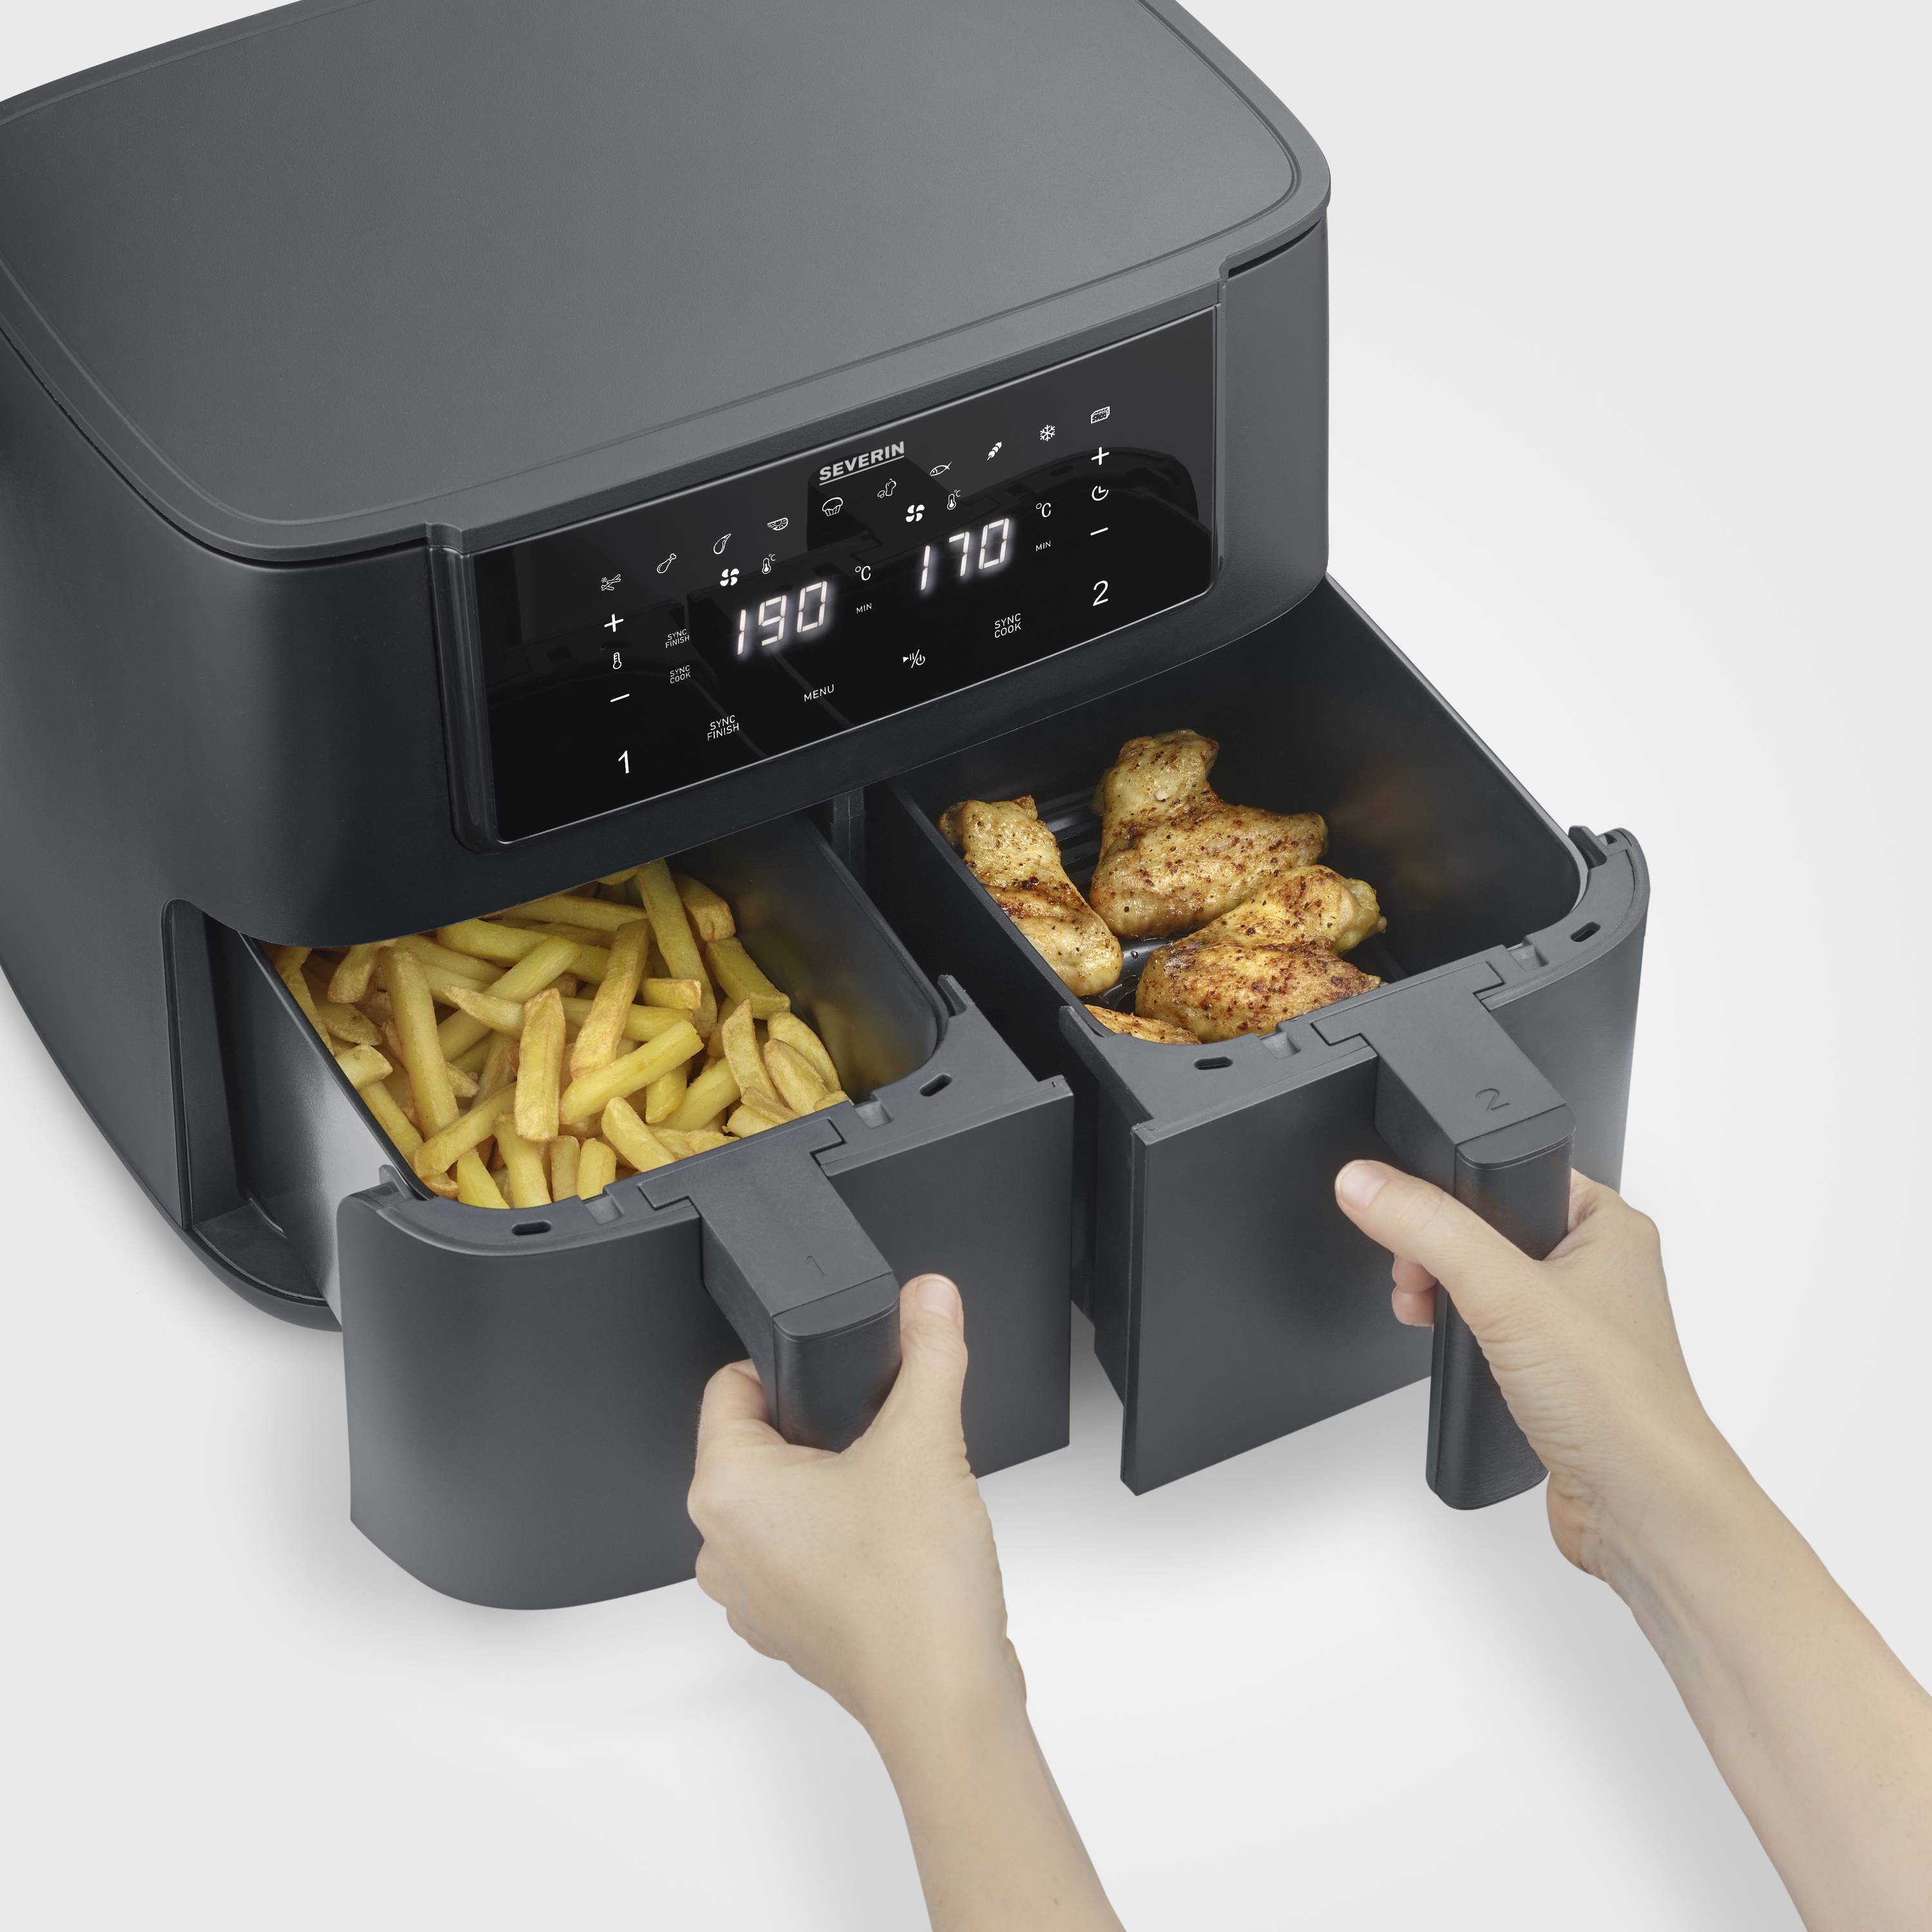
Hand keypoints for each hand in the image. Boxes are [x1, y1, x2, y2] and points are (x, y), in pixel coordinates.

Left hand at [690, 1277, 1123, 1931]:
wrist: (946, 1700)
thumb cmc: (913, 1589)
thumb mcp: (926, 1437)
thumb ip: (929, 1352)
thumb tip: (930, 1297)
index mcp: (727, 1488)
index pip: (730, 1386)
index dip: (790, 1366)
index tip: (842, 1372)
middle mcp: (721, 1547)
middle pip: (758, 1442)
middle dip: (820, 1426)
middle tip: (881, 1434)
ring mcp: (753, 1597)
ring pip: (780, 1503)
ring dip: (831, 1487)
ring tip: (892, 1493)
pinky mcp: (791, 1630)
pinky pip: (801, 1557)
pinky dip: (841, 1541)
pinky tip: (895, 1543)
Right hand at [1332, 1161, 1727, 1586]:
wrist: (1643, 1508)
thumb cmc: (1619, 1401)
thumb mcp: (1504, 1292)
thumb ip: (1428, 1229)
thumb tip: (1365, 1182)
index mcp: (1610, 1228)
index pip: (1516, 1171)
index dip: (1456, 1188)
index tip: (1412, 1210)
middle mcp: (1599, 1273)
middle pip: (1489, 1230)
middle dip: (1437, 1250)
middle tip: (1415, 1271)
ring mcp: (1579, 1328)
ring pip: (1487, 1286)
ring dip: (1445, 1297)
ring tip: (1424, 1312)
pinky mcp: (1557, 1377)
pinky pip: (1492, 1337)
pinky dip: (1463, 1342)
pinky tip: (1453, 1357)